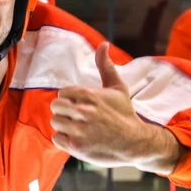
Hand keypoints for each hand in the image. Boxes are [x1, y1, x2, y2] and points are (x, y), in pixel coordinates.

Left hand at [51, 42, 184, 173]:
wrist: (134, 142)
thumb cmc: (124, 113)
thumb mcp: (118, 87)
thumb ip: (106, 65)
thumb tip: (103, 44)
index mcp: (88, 94)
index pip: (62, 93)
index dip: (70, 99)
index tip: (82, 106)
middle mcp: (82, 111)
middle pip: (56, 107)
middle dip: (65, 112)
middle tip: (79, 118)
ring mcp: (79, 130)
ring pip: (55, 123)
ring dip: (64, 126)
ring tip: (79, 128)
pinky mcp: (76, 147)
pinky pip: (57, 139)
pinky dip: (64, 140)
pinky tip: (78, 138)